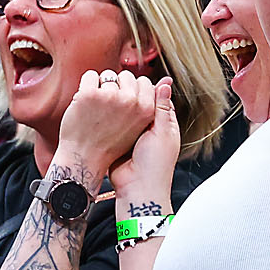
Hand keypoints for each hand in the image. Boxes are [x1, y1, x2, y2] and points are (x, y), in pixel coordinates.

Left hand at [57, 70, 158, 181]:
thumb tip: (167, 81)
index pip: (144, 82)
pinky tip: (85, 101)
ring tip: (98, 108)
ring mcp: (109, 97)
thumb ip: (154, 104)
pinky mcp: (89, 94)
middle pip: (127, 76)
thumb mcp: (139, 127)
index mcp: (146, 109)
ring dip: (102, 87)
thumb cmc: (111, 144)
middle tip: (110, 107)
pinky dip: (87, 85)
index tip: (123, 103)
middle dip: (119, 86)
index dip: (132, 91)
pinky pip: (90, 75)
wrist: (84, 157)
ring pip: (108, 76)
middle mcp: (130, 101)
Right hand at [112, 77, 178, 194]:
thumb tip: (165, 84)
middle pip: (140, 104)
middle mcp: (149, 129)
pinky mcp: (119, 141)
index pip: (157, 99)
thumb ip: (161, 108)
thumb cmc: (155, 164)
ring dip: (120, 105)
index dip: (148, 89)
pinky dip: (111, 117)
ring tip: (112, 94)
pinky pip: (115, 125)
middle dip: (131, 96)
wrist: (137, 188)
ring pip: (126, 113)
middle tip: (121, 85)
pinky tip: (104, 109)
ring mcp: (133, 135)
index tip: (137, 80)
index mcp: (164, 124)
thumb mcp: (162, 132)